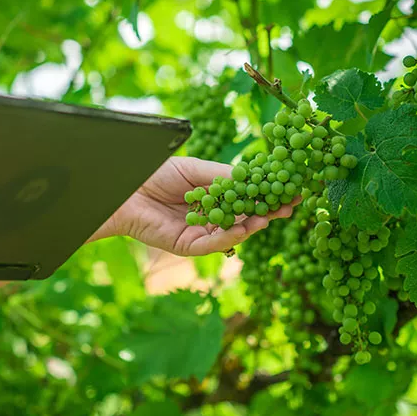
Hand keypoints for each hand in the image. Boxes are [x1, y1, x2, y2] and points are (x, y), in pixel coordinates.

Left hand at [92, 156, 299, 255]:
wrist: (125, 189)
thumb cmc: (156, 174)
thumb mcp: (197, 169)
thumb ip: (224, 176)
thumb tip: (255, 178)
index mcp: (214, 198)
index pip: (247, 199)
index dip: (268, 195)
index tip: (291, 189)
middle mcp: (210, 218)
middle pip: (245, 219)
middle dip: (268, 213)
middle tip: (289, 206)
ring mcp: (200, 233)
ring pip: (232, 234)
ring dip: (253, 226)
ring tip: (269, 217)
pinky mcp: (187, 246)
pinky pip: (212, 244)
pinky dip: (229, 237)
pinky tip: (243, 228)